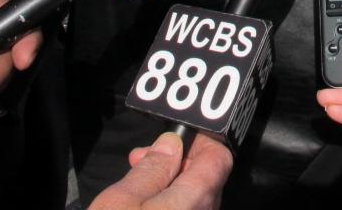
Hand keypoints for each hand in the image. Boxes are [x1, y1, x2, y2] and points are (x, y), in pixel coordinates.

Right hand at [89, 132, 233, 209]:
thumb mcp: (121, 201)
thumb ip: (150, 169)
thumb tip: (171, 143)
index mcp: (196, 199)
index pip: (219, 156)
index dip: (199, 141)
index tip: (173, 138)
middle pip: (208, 177)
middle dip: (178, 161)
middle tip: (142, 157)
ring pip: (196, 198)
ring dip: (171, 183)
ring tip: (136, 180)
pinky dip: (170, 204)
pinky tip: (143, 203)